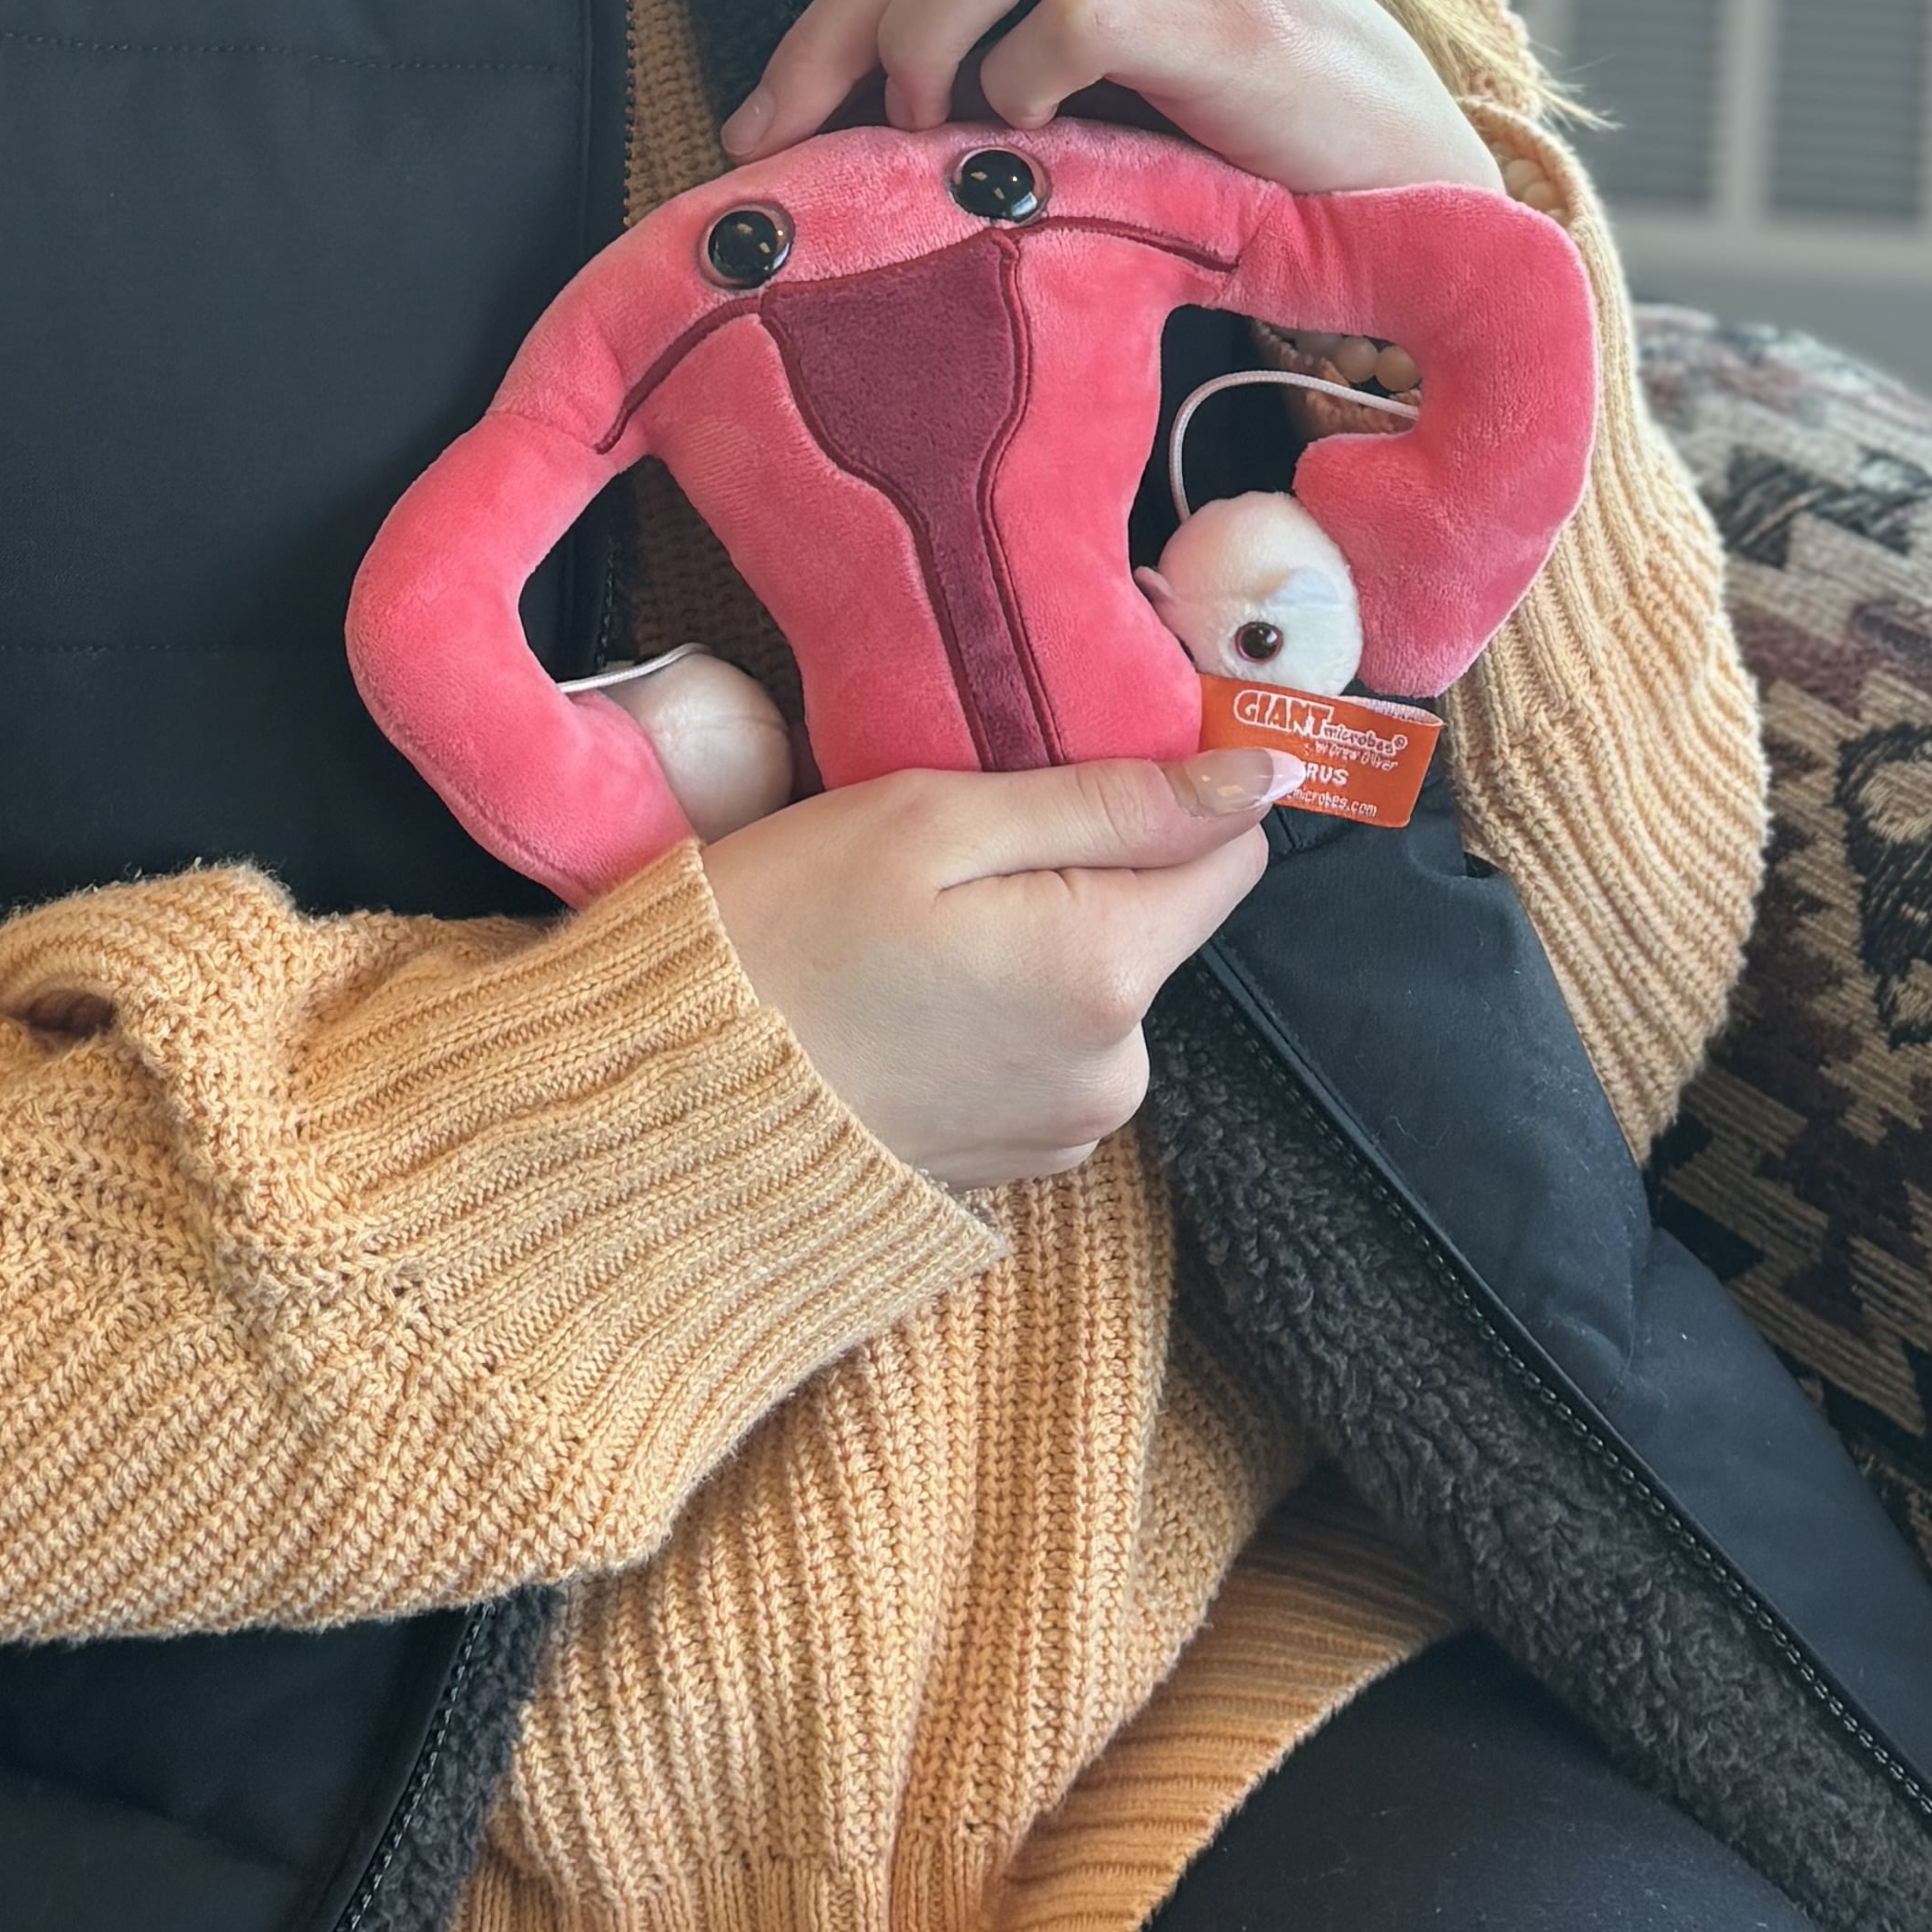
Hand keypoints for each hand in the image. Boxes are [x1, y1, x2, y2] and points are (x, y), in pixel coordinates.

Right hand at [700, 751, 1280, 1188]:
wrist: (671, 1093)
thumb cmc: (782, 933)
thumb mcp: (935, 821)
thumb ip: (1109, 800)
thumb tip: (1260, 775)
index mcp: (1104, 969)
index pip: (1228, 853)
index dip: (1167, 794)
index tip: (1073, 773)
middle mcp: (1113, 1068)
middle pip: (1158, 920)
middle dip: (1079, 873)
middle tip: (952, 858)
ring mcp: (1067, 1125)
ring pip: (1102, 982)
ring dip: (1039, 944)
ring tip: (918, 934)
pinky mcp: (1020, 1158)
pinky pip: (1054, 1048)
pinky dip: (1004, 1012)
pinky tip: (915, 998)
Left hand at [722, 0, 1499, 201]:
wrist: (1427, 195)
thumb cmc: (1256, 133)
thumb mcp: (1129, 54)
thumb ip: (1021, 26)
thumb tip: (855, 92)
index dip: (830, 11)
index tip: (766, 117)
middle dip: (836, 31)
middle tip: (781, 140)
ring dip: (922, 38)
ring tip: (920, 129)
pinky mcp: (1248, 17)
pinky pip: (1077, 18)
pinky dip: (1021, 80)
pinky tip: (1025, 135)